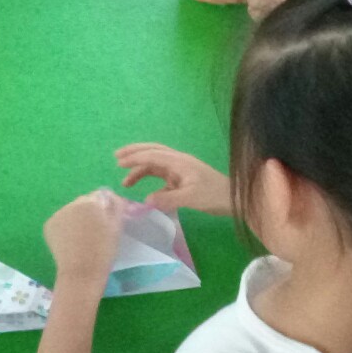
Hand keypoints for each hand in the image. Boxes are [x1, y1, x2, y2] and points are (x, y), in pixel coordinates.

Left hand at [44, 188, 125, 284]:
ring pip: (71, 211)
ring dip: (77, 219)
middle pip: (84, 202)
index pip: (100, 196)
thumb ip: (116, 206)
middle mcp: (72, 203)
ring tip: (81, 239)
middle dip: (89, 212)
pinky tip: (70, 242)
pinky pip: (61, 221)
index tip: (105, 223)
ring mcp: (58, 214)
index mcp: (91, 202)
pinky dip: (65, 228)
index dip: (104, 209)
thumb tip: (110, 195)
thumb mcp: (116, 227)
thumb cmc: (103, 251)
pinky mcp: (49, 225)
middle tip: (95, 233)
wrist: (81, 272)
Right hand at [115, 143, 231, 215]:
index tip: (118, 163)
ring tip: (126, 182)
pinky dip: (152, 183)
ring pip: (156, 165)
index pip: (153, 156)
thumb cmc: (214, 195)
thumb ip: (168, 199)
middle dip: (135, 153)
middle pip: (153, 152)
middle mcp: (178, 162)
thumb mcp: (191, 198)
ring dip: (141, 170)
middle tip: (117, 158)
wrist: (235, 199)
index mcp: (179, 162)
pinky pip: (163, 178)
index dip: (135, 158)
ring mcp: (181, 171)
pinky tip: (148, 195)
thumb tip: (146, 201)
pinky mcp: (184, 180)